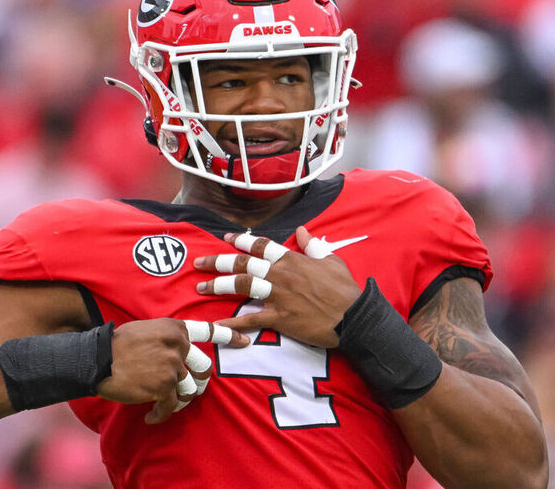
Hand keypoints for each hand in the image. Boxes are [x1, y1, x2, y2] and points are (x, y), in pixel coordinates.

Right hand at [96, 318, 248, 423]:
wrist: (98, 359)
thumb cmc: (119, 345)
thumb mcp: (148, 329)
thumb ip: (169, 338)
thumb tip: (184, 352)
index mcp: (175, 328)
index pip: (209, 330)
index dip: (230, 335)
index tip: (245, 341)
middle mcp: (178, 345)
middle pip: (204, 369)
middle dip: (198, 383)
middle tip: (187, 391)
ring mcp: (173, 366)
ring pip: (190, 390)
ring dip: (179, 401)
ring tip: (165, 405)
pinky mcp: (164, 387)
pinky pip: (171, 405)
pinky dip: (161, 414)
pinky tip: (151, 416)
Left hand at [195, 226, 361, 347]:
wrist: (354, 316)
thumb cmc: (345, 288)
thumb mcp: (330, 259)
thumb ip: (312, 245)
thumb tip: (301, 230)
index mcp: (291, 259)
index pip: (261, 245)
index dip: (241, 240)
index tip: (225, 238)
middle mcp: (281, 275)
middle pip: (243, 264)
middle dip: (218, 262)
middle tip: (199, 262)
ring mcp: (278, 296)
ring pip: (242, 287)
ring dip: (218, 286)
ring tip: (201, 286)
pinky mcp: (280, 319)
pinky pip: (251, 320)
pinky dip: (233, 323)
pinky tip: (217, 324)